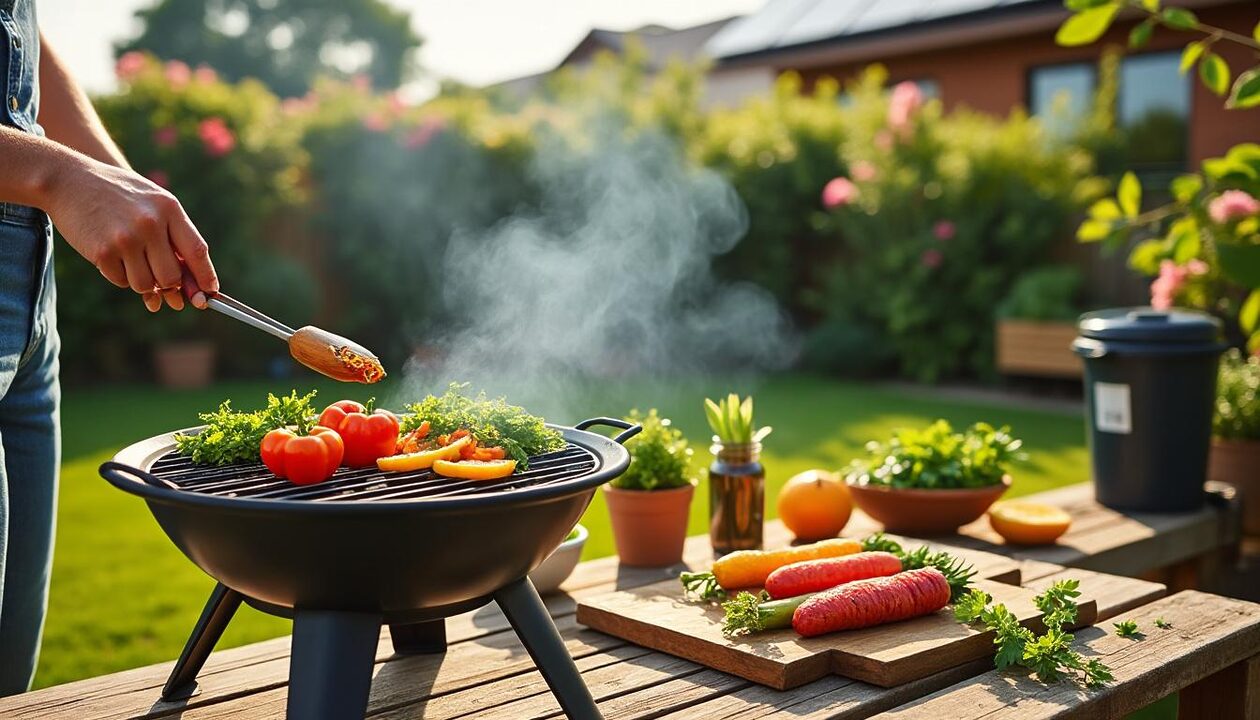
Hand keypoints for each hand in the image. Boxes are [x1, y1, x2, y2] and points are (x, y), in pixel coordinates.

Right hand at [45, 156, 218, 310]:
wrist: (68, 180)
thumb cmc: (118, 194)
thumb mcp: (152, 202)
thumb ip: (174, 235)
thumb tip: (189, 281)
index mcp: (168, 209)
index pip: (197, 251)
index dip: (205, 277)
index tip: (210, 293)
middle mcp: (149, 224)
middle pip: (172, 277)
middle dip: (169, 284)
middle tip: (160, 278)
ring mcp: (125, 239)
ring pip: (146, 285)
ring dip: (142, 281)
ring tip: (131, 257)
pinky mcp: (102, 252)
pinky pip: (121, 281)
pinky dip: (119, 275)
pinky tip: (111, 253)